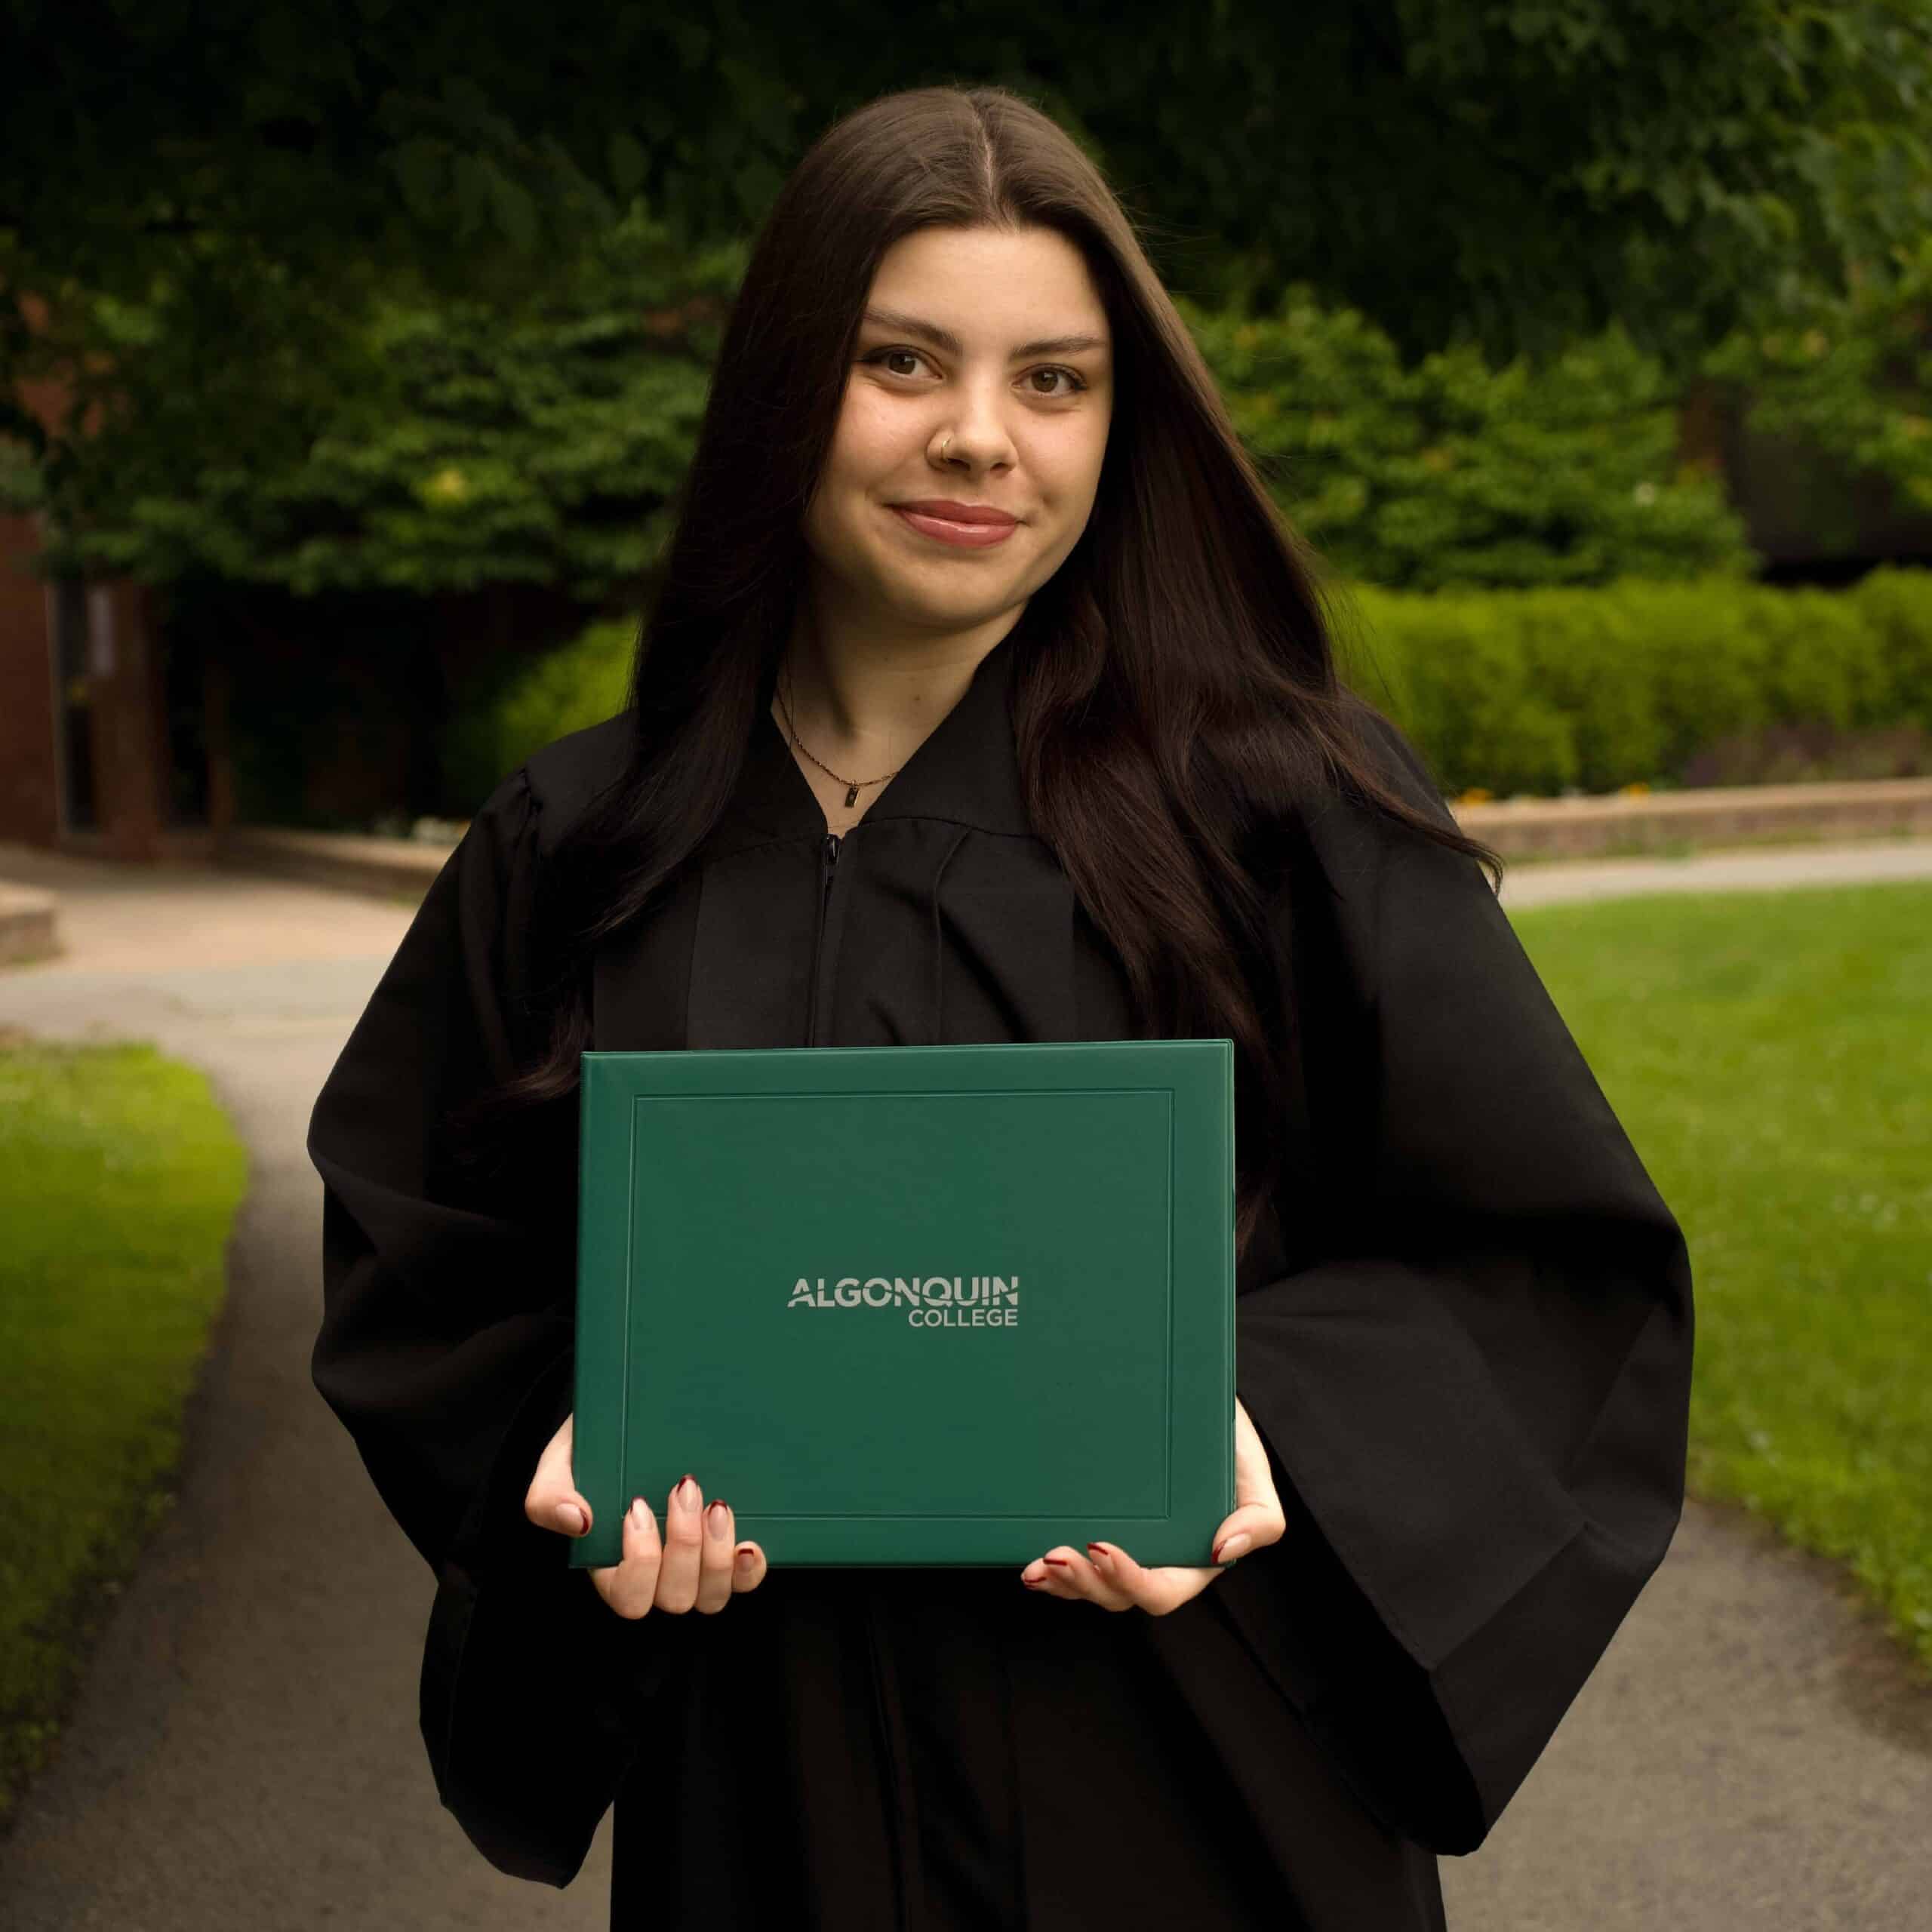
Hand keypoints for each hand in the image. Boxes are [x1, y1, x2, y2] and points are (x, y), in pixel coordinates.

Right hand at [524, 1411, 769, 1615]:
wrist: (634, 1418)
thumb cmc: (594, 1448)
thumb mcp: (559, 1464)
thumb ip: (549, 1497)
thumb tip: (578, 1522)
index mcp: (611, 1566)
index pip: (629, 1596)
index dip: (640, 1562)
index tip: (637, 1506)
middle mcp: (656, 1576)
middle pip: (676, 1596)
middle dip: (684, 1546)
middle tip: (684, 1489)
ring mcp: (694, 1567)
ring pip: (712, 1595)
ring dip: (717, 1555)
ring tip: (717, 1505)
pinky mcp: (724, 1549)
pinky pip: (743, 1580)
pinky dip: (750, 1570)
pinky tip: (749, 1544)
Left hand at [1019, 1396, 1285, 1614]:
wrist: (1189, 1395)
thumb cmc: (1225, 1437)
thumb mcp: (1253, 1471)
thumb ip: (1260, 1518)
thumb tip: (1221, 1551)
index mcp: (1192, 1560)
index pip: (1161, 1591)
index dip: (1130, 1580)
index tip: (1102, 1548)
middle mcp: (1156, 1560)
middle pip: (1117, 1595)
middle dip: (1084, 1584)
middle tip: (1056, 1556)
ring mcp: (1126, 1544)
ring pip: (1090, 1585)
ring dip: (1062, 1582)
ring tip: (1037, 1567)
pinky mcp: (1100, 1523)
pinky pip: (1076, 1558)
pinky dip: (1053, 1566)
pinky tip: (1029, 1559)